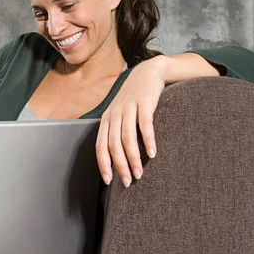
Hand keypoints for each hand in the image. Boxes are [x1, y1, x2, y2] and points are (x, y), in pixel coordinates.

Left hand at [96, 57, 164, 187]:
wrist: (148, 72)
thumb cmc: (134, 98)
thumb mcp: (121, 114)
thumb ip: (117, 132)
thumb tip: (117, 158)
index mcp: (107, 120)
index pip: (101, 145)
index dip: (103, 163)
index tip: (109, 180)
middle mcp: (114, 114)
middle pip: (113, 145)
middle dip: (120, 165)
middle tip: (128, 182)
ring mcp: (128, 108)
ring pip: (127, 137)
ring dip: (133, 157)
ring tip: (139, 173)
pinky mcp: (144, 102)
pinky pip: (145, 124)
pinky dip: (148, 140)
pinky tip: (153, 153)